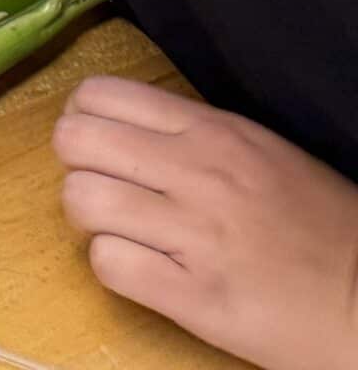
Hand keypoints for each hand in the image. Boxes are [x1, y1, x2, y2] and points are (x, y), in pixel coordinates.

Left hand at [55, 76, 357, 367]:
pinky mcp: (195, 296)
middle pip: (74, 140)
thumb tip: (117, 124)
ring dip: (90, 218)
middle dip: (76, 165)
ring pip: (80, 199)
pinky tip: (143, 268)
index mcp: (214, 132)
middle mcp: (200, 174)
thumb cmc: (318, 225)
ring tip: (122, 231)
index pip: (99, 94)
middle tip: (105, 188)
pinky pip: (108, 263)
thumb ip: (190, 133)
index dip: (83, 118)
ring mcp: (196, 235)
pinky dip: (113, 266)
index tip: (99, 144)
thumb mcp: (262, 152)